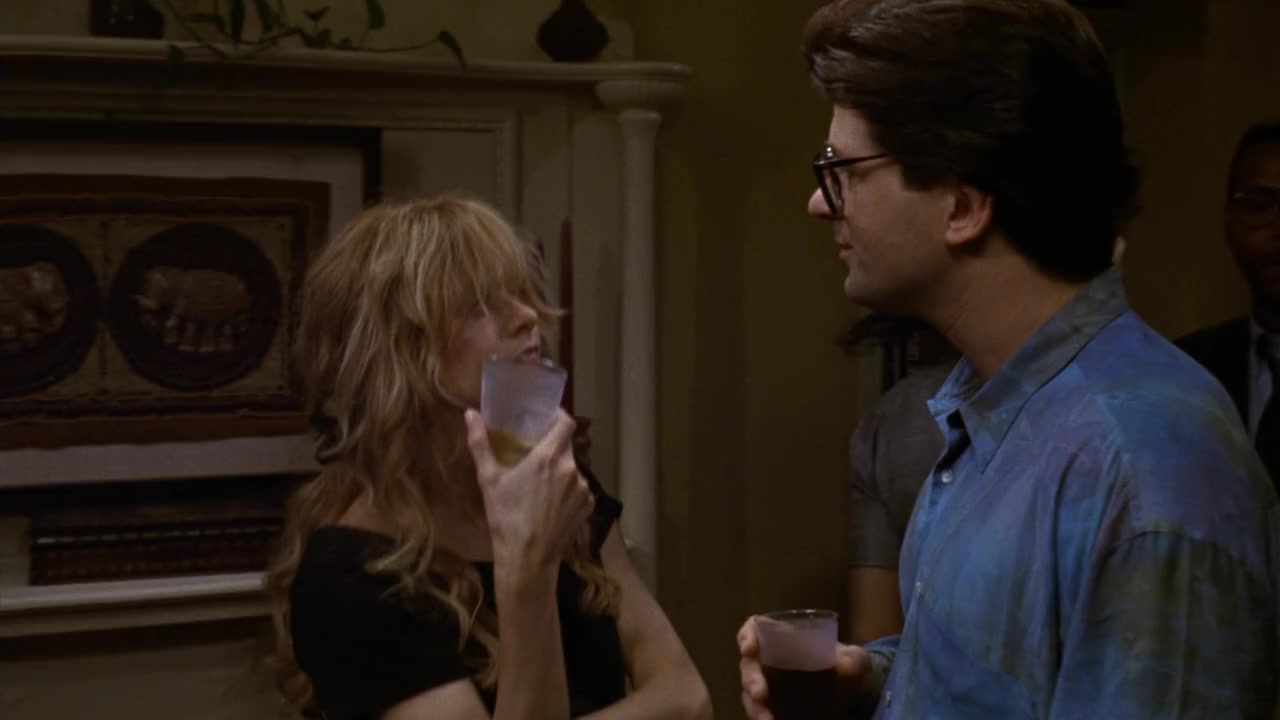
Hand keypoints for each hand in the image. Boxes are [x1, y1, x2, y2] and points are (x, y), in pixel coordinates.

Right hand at [465, 409, 594, 573]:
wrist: (528, 558)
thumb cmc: (505, 517)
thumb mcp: (488, 479)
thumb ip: (480, 443)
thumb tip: (470, 413)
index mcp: (549, 457)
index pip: (567, 423)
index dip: (559, 417)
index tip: (547, 418)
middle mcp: (572, 469)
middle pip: (567, 447)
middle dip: (553, 448)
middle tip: (535, 455)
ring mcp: (584, 489)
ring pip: (573, 469)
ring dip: (561, 471)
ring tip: (542, 485)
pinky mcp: (588, 506)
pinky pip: (580, 489)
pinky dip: (568, 491)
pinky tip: (552, 504)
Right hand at [737, 616, 873, 719]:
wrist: (853, 694)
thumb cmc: (847, 665)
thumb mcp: (855, 659)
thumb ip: (852, 659)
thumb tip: (844, 665)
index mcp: (783, 639)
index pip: (756, 628)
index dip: (747, 636)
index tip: (749, 649)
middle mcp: (770, 661)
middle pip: (749, 664)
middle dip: (751, 678)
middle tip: (760, 693)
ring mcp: (770, 686)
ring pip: (750, 693)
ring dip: (754, 706)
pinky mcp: (774, 708)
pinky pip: (761, 712)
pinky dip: (762, 717)